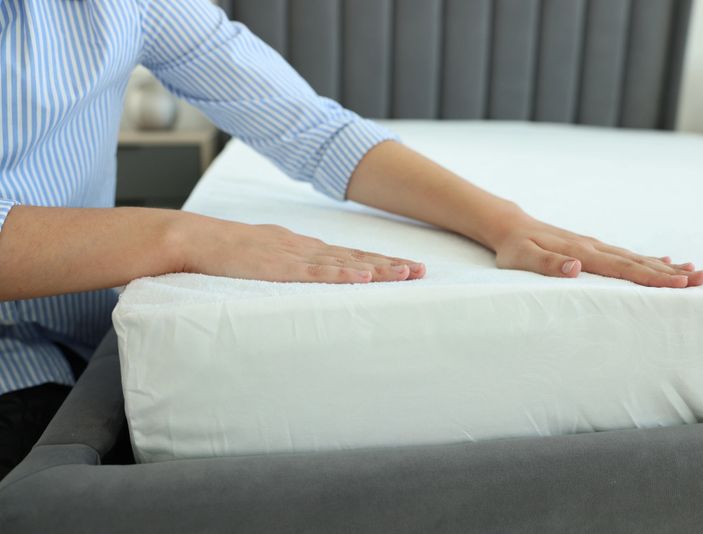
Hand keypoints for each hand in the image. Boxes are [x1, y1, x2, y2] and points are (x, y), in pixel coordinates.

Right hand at [179, 216, 425, 283]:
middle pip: (357, 256)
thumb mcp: (267, 253)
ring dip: (378, 268)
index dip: (380, 261)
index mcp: (304, 247)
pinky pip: (317, 272)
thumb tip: (310, 271)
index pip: (350, 254)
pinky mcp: (280, 268)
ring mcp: (295, 256)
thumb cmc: (229, 250)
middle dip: (391, 264)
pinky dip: (343, 273)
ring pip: (345, 262)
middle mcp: (307, 248)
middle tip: (422, 270)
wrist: (196, 239)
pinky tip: (364, 274)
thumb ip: (290, 262)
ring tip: (406, 273)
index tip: (407, 267)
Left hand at [492, 213, 702, 287]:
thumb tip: (575, 267)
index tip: (680, 284)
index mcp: (580, 253)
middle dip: (670, 272)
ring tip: (694, 272)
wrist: (510, 226)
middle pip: (637, 262)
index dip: (652, 277)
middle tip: (702, 279)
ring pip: (635, 257)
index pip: (622, 268)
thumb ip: (545, 264)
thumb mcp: (520, 259)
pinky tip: (665, 261)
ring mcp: (594, 246)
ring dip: (665, 266)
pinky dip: (647, 259)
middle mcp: (592, 248)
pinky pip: (625, 255)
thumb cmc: (513, 248)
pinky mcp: (591, 247)